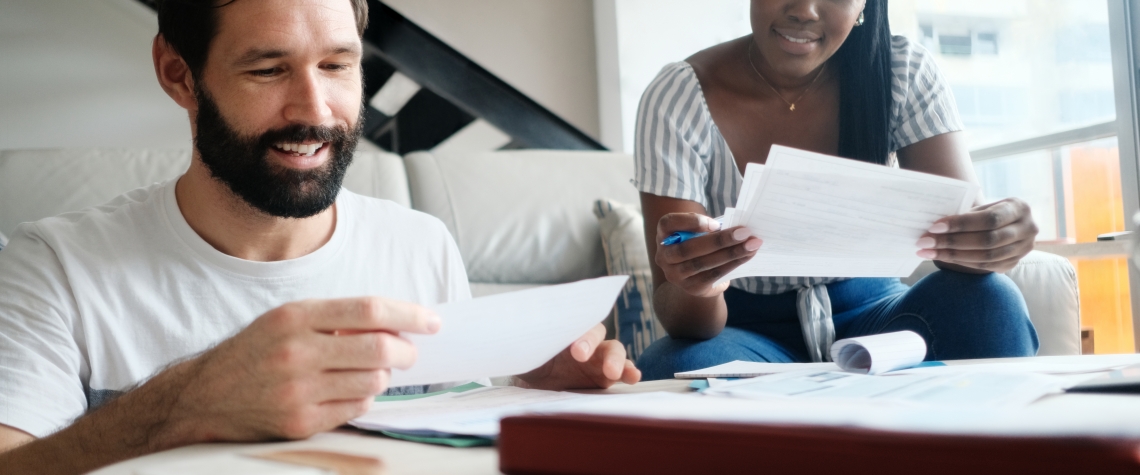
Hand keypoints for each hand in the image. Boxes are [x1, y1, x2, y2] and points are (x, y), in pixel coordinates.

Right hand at [168, 297, 440, 441]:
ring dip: (383, 376)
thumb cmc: (256, 352)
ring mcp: (298, 391)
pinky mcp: (300, 422)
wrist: (205, 395)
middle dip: (406, 352)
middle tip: (408, 353)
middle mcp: (296, 352)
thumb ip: (336, 318)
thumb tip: (395, 324)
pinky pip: (356, 408)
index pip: (368, 310)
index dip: (408, 315)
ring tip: (369, 371)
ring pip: (373, 382)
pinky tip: (348, 390)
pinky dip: (363, 397)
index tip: (431, 321)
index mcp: (295, 317)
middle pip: (378, 350)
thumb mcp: (288, 319)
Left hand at [513, 324, 640, 389]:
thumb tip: (511, 334)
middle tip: (582, 358)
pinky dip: (628, 373)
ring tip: (621, 373)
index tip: (574, 350)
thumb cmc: (530, 358)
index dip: (578, 333)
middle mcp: (585, 338)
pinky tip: (634, 378)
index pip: (576, 322)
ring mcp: (597, 357)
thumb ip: (526, 342)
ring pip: (614, 352)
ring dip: (618, 361)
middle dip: (592, 345)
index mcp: (566, 326)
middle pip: (596, 333)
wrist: (533, 382)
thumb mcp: (525, 349)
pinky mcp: (603, 376)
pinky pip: (620, 372)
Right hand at [655, 213, 761, 297]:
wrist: (694, 276)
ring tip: (751, 245)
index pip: (668, 224)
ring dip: (731, 253)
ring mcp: (675, 275)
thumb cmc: (698, 244)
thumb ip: (708, 227)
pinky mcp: (691, 287)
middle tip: (744, 233)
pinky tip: (747, 256)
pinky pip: (713, 275)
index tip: (715, 223)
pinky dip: (732, 264)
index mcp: (663, 234)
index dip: (690, 222)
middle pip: (689, 248)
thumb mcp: (697, 232)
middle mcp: (664, 256)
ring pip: (703, 263)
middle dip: (720, 240)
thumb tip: (736, 226)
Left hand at [915, 198, 1037, 272]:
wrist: (1010, 224)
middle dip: (952, 242)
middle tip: (924, 242)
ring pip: (985, 257)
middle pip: (987, 240)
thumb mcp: (985, 207)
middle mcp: (1028, 229)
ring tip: (927, 251)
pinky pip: (985, 266)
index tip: (934, 227)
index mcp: (1019, 208)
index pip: (989, 219)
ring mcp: (1024, 249)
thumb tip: (935, 226)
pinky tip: (942, 257)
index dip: (961, 224)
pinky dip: (962, 262)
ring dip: (952, 255)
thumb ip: (967, 214)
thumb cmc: (990, 212)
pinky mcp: (1014, 263)